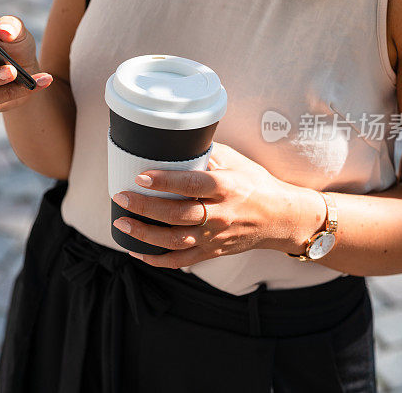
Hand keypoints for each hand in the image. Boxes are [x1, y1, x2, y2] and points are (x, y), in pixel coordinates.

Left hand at [111, 143, 323, 267]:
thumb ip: (206, 153)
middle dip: (145, 207)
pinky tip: (138, 252)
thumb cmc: (256, 184)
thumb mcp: (236, 162)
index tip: (140, 176)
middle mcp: (221, 214)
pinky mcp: (213, 252)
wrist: (282, 218)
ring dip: (145, 235)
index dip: (164, 181)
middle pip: (177, 214)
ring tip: (121, 224)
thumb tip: (173, 140)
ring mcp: (216, 237)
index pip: (191, 185)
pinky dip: (159, 260)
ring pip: (176, 241)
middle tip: (119, 197)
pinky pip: (182, 261)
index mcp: (226, 187)